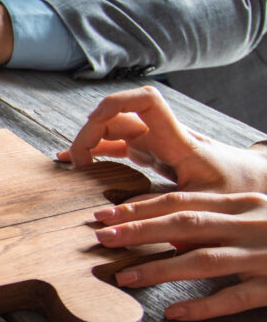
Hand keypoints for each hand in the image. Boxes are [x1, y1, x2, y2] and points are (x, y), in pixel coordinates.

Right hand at [58, 86, 266, 192]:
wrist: (255, 180)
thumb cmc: (237, 188)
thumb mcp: (207, 204)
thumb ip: (168, 209)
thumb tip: (125, 221)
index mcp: (177, 140)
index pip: (146, 101)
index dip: (116, 102)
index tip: (92, 123)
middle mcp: (162, 135)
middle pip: (117, 115)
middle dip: (90, 133)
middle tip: (76, 164)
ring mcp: (155, 142)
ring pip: (112, 128)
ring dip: (89, 141)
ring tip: (72, 166)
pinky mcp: (151, 153)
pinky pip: (116, 146)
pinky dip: (95, 151)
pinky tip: (75, 162)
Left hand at [94, 191, 266, 319]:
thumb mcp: (254, 216)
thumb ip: (213, 221)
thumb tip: (165, 233)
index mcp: (241, 204)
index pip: (180, 202)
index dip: (139, 209)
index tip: (103, 216)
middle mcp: (249, 225)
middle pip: (185, 225)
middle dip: (139, 231)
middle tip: (102, 238)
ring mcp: (263, 255)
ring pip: (203, 260)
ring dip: (159, 269)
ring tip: (124, 278)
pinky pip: (235, 298)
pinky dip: (203, 305)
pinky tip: (173, 312)